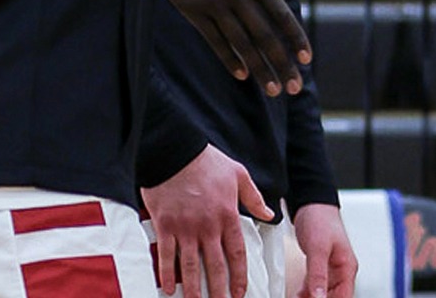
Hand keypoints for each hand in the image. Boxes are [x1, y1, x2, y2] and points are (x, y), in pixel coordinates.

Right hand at [142, 145, 272, 297]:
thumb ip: (255, 199)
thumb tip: (270, 215)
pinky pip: (166, 255)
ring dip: (194, 288)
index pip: (237, 253)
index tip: (241, 292)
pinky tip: (167, 289)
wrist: (176, 152)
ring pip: (191, 266)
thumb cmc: (208, 162)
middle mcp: (208, 226)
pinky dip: (166, 274)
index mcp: (228, 215)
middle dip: (219, 290)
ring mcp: (185, 228)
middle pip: (215, 265)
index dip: (239, 275)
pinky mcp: (165, 226)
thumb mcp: (240, 176)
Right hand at [160, 0, 310, 96]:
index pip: (281, 13)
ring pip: (242, 43)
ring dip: (259, 69)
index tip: (307, 58)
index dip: (295, 38)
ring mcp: (214, 2)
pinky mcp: (191, 8)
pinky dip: (229, 58)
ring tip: (273, 89)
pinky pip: (213, 39)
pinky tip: (241, 74)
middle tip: (295, 88)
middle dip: (282, 63)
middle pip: (265, 35)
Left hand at [292, 204, 356, 297]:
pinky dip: (306, 294)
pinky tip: (297, 296)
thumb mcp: (318, 248)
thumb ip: (318, 274)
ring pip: (323, 295)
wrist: (312, 204)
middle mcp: (342, 272)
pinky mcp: (320, 268)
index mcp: (347, 268)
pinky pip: (315, 288)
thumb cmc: (320, 220)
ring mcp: (331, 270)